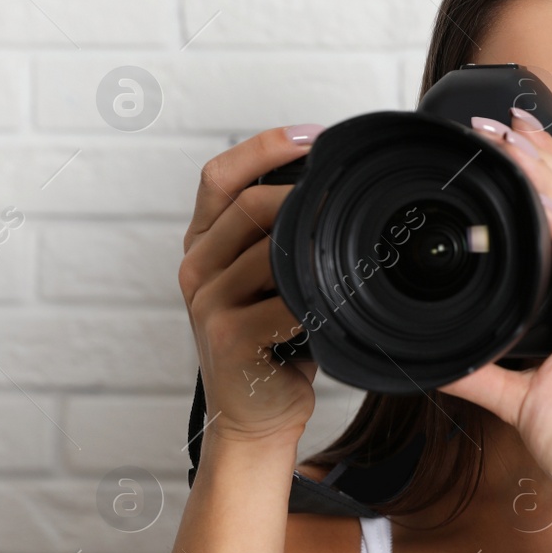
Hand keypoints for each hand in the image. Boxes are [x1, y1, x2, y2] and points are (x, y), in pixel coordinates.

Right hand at [178, 125, 322, 449]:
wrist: (256, 418)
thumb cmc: (277, 346)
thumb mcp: (274, 283)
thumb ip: (284, 239)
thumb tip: (335, 188)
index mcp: (204, 245)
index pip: (219, 176)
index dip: (264, 146)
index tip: (314, 134)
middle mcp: (196, 267)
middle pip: (249, 204)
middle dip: (304, 194)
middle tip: (352, 197)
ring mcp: (207, 302)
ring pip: (269, 249)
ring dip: (317, 247)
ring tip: (355, 250)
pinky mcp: (228, 336)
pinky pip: (283, 301)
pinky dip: (318, 297)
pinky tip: (341, 299)